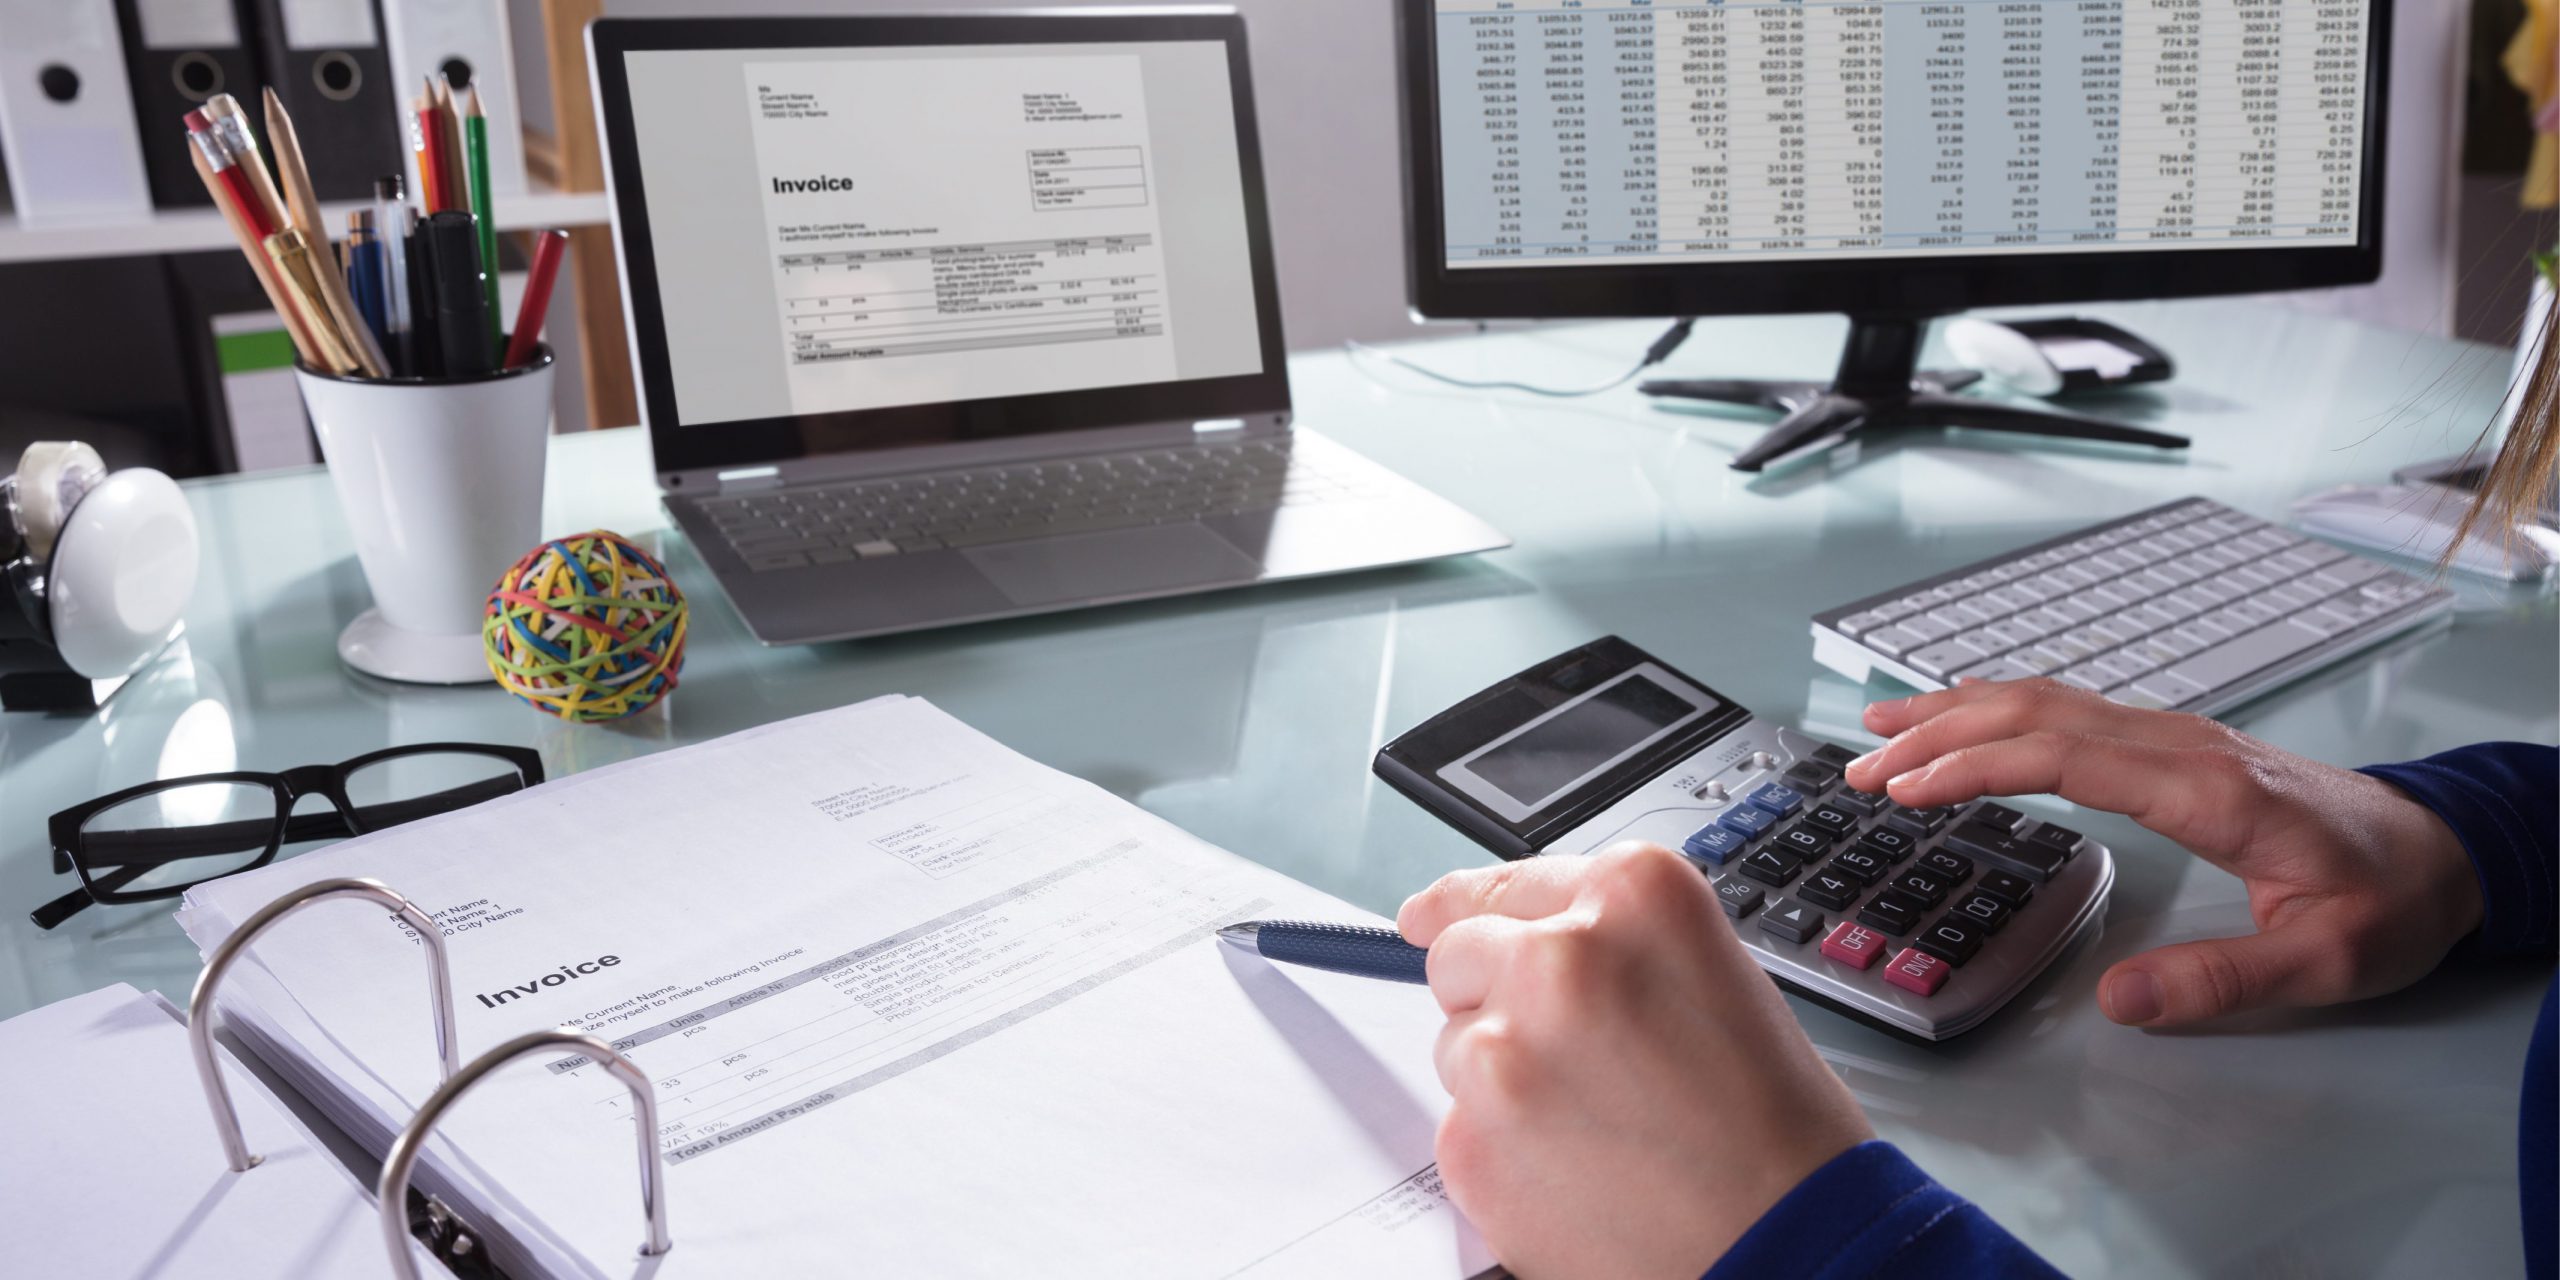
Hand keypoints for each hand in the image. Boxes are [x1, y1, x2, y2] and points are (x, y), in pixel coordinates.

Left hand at [1399, 844, 1870, 1278]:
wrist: (1795, 1244)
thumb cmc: (1776, 1126)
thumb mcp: (1712, 978)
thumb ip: (1614, 943)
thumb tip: (1515, 934)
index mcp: (1632, 898)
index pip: (1508, 884)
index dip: (1469, 906)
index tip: (1429, 914)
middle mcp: (1560, 958)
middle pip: (1460, 956)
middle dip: (1495, 997)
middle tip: (1570, 1058)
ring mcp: (1505, 1050)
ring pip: (1456, 1045)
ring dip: (1503, 1077)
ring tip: (1599, 1122)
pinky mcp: (1470, 1141)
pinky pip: (1456, 1126)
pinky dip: (1500, 1149)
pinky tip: (1577, 1168)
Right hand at [1846, 678, 2483, 1027]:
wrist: (2444, 849)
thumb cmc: (2389, 901)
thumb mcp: (2323, 962)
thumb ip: (2221, 981)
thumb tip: (2119, 1001)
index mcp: (2207, 790)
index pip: (2065, 758)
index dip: (1976, 766)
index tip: (1905, 787)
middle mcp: (2182, 746)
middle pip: (2039, 715)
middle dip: (1940, 735)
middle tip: (1859, 767)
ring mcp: (2177, 737)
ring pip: (2050, 701)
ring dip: (1960, 710)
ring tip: (1881, 729)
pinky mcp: (2174, 746)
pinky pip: (2071, 710)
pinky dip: (2003, 709)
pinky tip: (1966, 717)